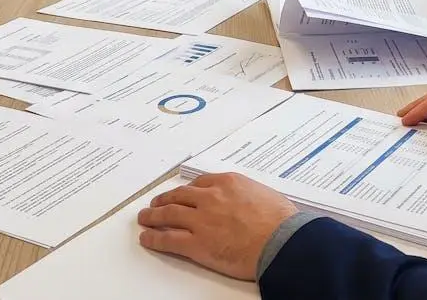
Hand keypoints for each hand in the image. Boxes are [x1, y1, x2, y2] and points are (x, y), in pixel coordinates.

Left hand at [138, 173, 296, 280]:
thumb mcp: (265, 195)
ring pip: (169, 214)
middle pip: (179, 196)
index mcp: (228, 183)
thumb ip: (248, 196)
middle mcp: (210, 198)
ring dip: (153, 216)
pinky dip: (154, 238)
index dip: (187, 190)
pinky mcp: (196, 244)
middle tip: (156, 203)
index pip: (200, 183)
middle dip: (165, 199)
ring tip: (145, 218)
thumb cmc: (281, 221)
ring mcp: (201, 220)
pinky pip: (168, 239)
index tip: (183, 193)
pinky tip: (147, 238)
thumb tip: (248, 203)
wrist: (282, 241)